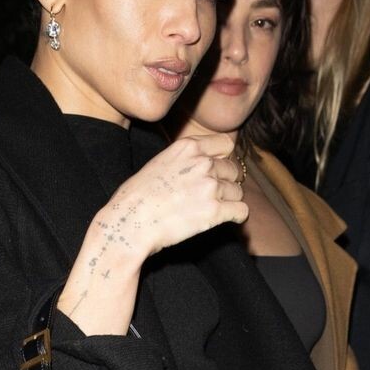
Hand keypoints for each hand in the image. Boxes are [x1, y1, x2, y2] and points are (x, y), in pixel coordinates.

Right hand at [59, 135, 246, 333]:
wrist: (128, 224)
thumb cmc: (134, 199)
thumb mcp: (158, 164)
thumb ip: (182, 161)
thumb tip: (197, 167)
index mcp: (188, 147)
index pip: (226, 145)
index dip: (223, 159)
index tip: (215, 171)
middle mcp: (202, 163)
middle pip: (233, 170)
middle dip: (225, 183)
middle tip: (211, 197)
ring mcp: (210, 187)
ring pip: (237, 191)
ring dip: (229, 201)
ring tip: (212, 211)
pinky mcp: (215, 212)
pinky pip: (241, 211)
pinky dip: (237, 216)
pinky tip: (228, 219)